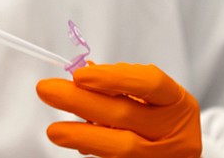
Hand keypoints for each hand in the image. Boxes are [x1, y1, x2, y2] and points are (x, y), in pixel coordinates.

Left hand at [36, 62, 200, 157]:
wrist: (176, 148)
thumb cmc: (157, 114)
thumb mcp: (147, 95)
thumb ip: (117, 83)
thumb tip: (81, 74)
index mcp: (176, 101)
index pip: (149, 83)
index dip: (114, 77)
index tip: (79, 75)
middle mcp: (174, 130)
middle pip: (125, 115)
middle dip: (81, 101)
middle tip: (47, 91)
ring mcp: (164, 156)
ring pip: (121, 147)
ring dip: (82, 135)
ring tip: (54, 130)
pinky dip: (92, 149)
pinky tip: (74, 142)